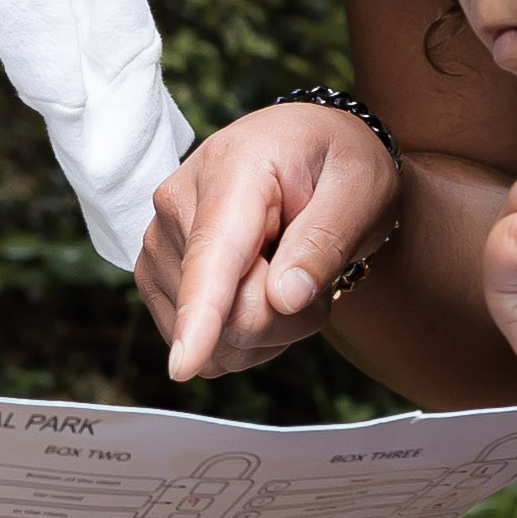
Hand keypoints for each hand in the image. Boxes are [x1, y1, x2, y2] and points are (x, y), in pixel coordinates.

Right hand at [139, 101, 400, 382]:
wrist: (310, 151)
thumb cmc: (335, 162)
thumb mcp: (359, 187)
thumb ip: (324, 239)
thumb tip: (285, 298)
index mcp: (232, 169)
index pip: (212, 254)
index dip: (200, 315)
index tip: (182, 366)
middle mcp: (177, 205)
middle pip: (227, 313)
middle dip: (285, 317)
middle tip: (311, 271)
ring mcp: (160, 243)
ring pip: (216, 339)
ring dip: (267, 327)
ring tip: (284, 271)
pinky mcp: (156, 275)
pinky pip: (205, 347)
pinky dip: (242, 336)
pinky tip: (257, 290)